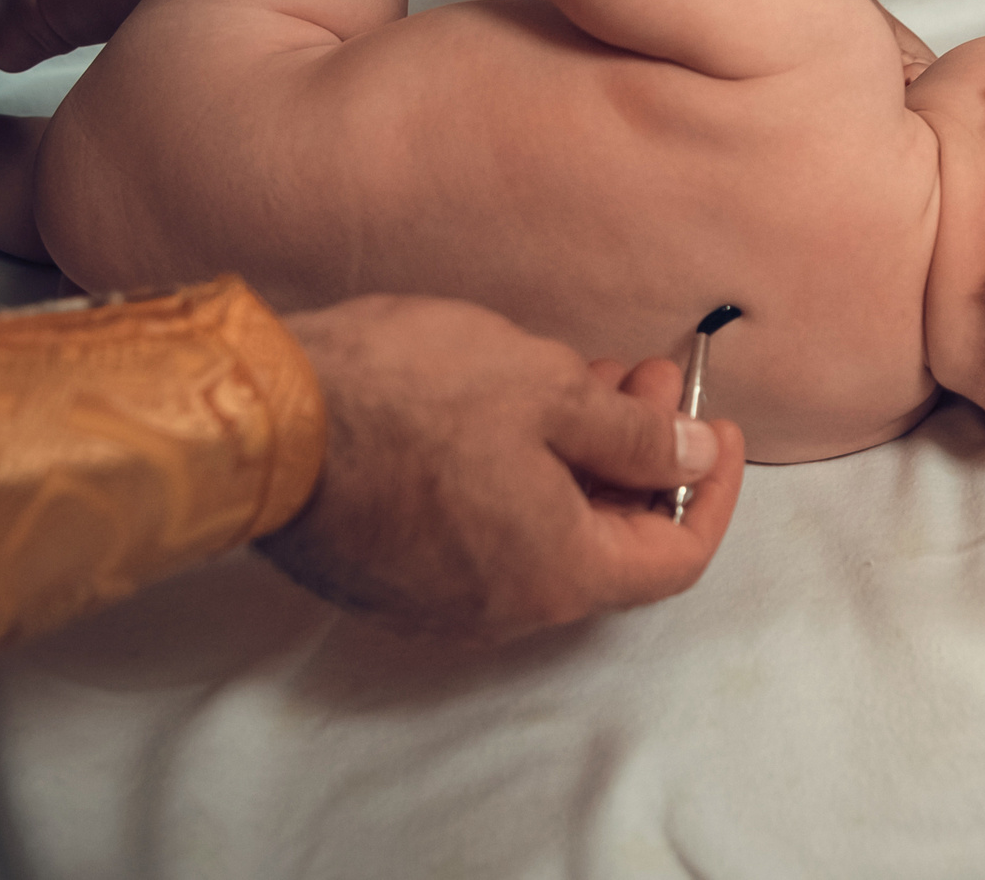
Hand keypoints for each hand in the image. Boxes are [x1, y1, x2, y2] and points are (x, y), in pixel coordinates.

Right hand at [259, 294, 747, 641]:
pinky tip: (510, 409)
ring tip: (578, 374)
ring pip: (543, 536)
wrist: (265, 418)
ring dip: (580, 461)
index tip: (718, 425)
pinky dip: (521, 479)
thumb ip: (636, 433)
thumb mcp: (546, 389)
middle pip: (608, 546)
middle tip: (646, 375)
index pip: (675, 556)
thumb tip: (694, 455)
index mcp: (559, 574)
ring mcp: (438, 602)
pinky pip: (483, 537)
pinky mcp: (389, 577)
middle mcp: (504, 609)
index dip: (712, 488)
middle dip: (642, 456)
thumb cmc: (407, 395)